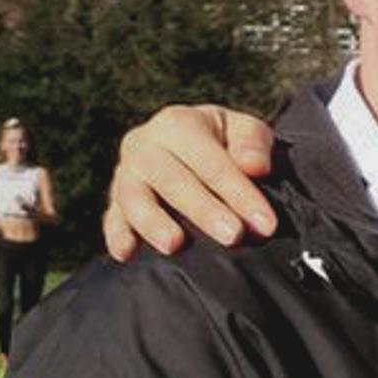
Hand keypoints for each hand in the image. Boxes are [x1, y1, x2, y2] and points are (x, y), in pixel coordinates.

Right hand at [105, 106, 280, 261]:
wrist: (201, 150)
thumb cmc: (229, 143)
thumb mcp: (247, 131)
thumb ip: (253, 144)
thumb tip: (255, 166)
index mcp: (178, 124)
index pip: (211, 161)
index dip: (240, 193)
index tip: (266, 224)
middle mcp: (145, 146)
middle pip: (172, 180)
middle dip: (204, 210)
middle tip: (233, 236)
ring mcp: (126, 175)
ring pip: (134, 197)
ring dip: (153, 222)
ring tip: (174, 245)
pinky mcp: (116, 202)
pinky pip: (112, 218)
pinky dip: (116, 235)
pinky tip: (125, 254)